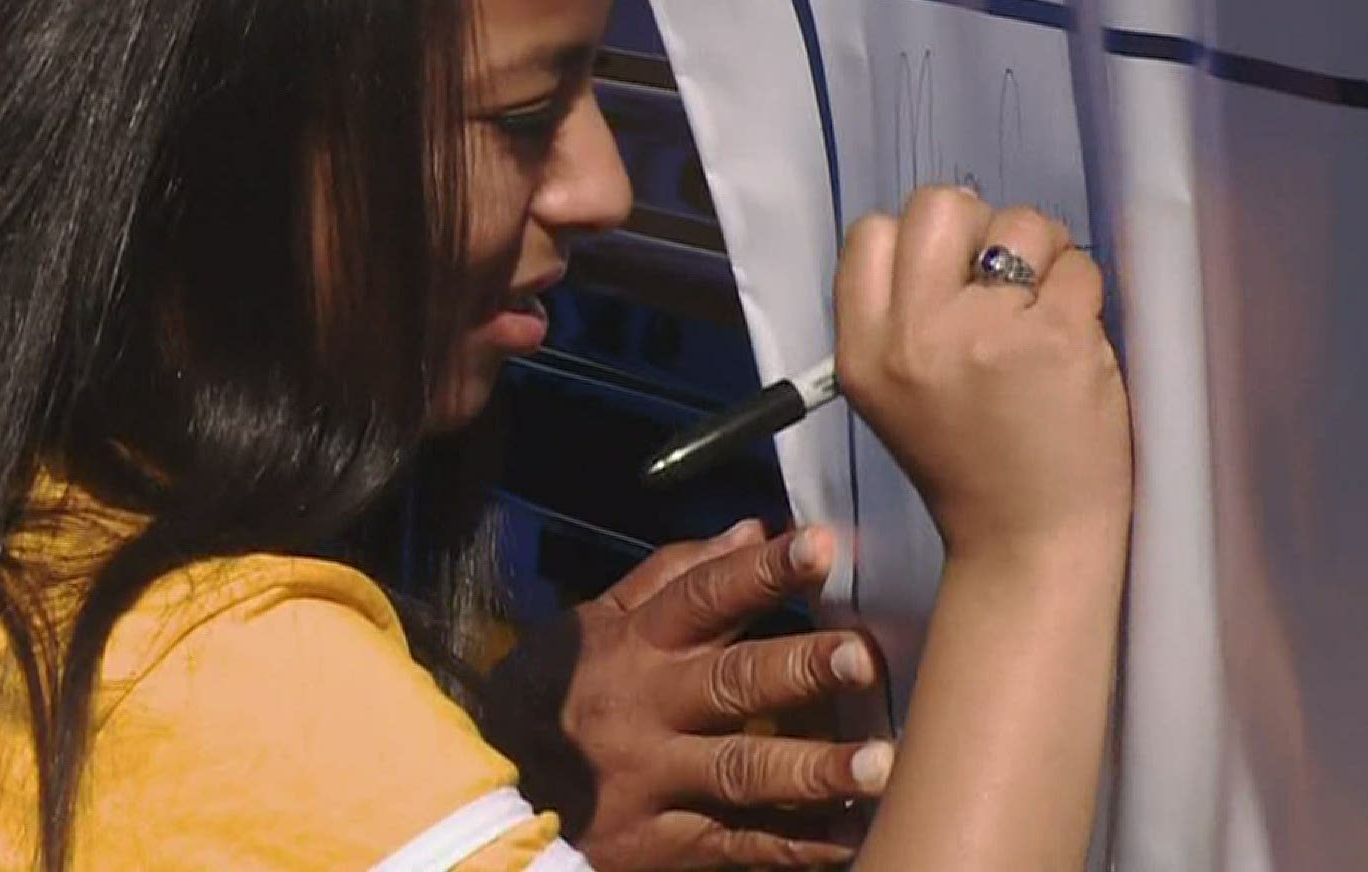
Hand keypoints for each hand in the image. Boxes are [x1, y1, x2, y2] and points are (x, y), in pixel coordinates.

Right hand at [481, 520, 890, 869]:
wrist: (486, 802)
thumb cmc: (554, 697)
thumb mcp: (591, 626)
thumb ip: (669, 576)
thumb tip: (750, 528)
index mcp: (636, 646)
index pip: (703, 597)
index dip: (761, 570)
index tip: (818, 544)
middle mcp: (648, 709)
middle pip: (733, 682)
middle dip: (800, 668)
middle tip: (863, 658)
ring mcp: (656, 782)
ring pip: (743, 771)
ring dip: (814, 768)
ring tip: (882, 764)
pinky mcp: (665, 846)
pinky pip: (740, 845)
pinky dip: (798, 845)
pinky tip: (854, 835)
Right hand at [833, 186, 1130, 564]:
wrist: (1026, 541)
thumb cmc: (968, 464)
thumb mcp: (891, 394)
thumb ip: (900, 317)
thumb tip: (955, 233)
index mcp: (863, 353)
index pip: (870, 234)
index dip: (919, 241)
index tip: (950, 278)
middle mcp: (914, 337)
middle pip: (939, 205)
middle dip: (980, 227)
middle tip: (1001, 282)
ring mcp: (986, 333)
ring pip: (1019, 223)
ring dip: (1041, 255)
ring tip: (1042, 315)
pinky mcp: (1057, 338)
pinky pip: (1078, 264)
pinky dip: (1083, 291)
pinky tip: (1073, 340)